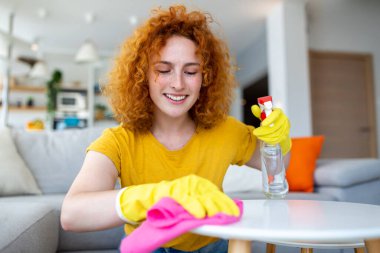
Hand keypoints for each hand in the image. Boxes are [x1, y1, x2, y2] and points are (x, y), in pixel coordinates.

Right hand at [116, 175, 239, 222]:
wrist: (135, 201)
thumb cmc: (159, 205)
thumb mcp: (180, 206)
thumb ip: (195, 207)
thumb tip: (214, 214)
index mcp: (191, 185)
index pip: (212, 192)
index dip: (225, 202)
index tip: (235, 211)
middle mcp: (186, 185)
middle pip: (209, 193)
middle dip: (222, 205)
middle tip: (233, 215)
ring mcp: (178, 187)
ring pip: (199, 196)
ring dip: (211, 206)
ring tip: (221, 215)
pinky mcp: (168, 191)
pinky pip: (183, 199)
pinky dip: (192, 206)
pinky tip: (200, 214)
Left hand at [251, 105, 291, 154]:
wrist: (280, 129)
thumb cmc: (271, 120)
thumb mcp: (265, 115)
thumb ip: (259, 112)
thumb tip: (253, 107)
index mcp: (279, 112)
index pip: (276, 115)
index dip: (269, 120)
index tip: (262, 124)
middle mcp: (284, 120)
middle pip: (275, 127)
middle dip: (264, 131)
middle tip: (255, 132)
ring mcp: (285, 129)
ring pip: (275, 134)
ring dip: (265, 136)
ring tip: (258, 135)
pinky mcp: (285, 136)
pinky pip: (276, 139)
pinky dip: (268, 140)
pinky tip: (263, 139)